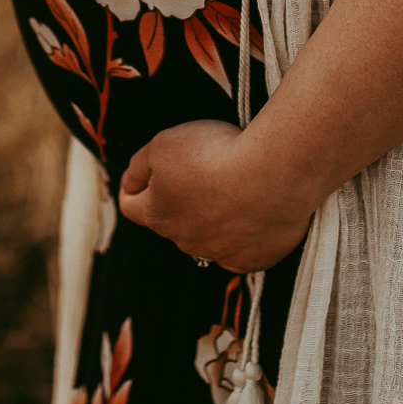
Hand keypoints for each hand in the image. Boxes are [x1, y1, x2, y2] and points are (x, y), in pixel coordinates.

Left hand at [118, 120, 314, 272]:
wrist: (273, 173)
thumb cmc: (216, 154)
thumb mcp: (163, 144)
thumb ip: (139, 165)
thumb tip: (129, 184)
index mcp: (158, 214)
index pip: (132, 206)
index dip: (133, 188)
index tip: (143, 177)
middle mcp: (185, 241)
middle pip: (174, 221)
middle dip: (181, 200)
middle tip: (204, 172)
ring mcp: (221, 255)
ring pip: (209, 238)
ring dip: (215, 218)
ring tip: (236, 189)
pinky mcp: (255, 260)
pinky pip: (243, 251)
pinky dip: (246, 235)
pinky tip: (257, 214)